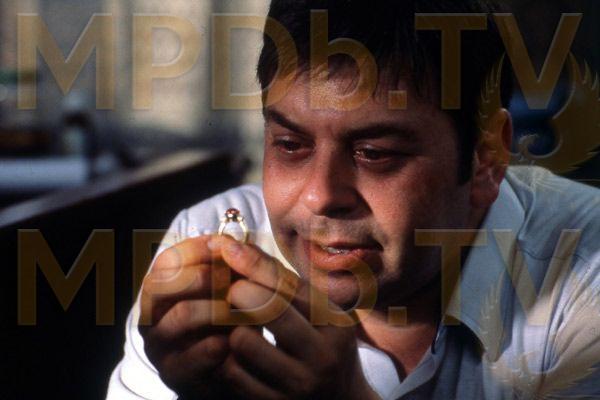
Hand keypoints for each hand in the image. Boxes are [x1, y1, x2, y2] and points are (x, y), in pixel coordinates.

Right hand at [139, 235, 235, 398]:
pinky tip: (230, 342)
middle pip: (162, 282)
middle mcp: (152, 311)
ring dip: (216, 309)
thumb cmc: (236, 316)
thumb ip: (239, 261)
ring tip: (241, 310)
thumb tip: (232, 243)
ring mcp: (159, 343)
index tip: (229, 249)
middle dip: (204, 276)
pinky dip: (211, 349)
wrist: (238, 365)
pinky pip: (186, 359)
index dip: (199, 249)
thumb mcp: (241, 284)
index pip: (169, 258)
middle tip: (235, 279)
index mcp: (163, 284)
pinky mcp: (172, 373)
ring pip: (180, 315)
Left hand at [210, 235, 379, 399]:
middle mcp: (323, 355)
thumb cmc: (323, 345)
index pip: (291, 285)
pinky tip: (234, 352)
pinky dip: (227, 357)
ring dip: (233, 328)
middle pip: (270, 308)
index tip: (228, 247)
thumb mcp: (320, 313)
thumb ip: (287, 284)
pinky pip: (233, 373)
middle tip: (231, 288)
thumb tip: (241, 247)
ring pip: (244, 342)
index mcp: (336, 324)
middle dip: (240, 290)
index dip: (255, 262)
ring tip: (237, 325)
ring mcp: (299, 385)